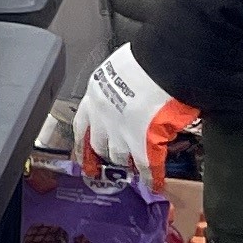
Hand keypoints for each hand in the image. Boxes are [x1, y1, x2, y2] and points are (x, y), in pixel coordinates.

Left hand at [72, 43, 198, 195]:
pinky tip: (153, 183)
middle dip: (102, 154)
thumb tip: (126, 89)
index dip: (82, 140)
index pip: (83, 124)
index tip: (80, 152)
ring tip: (127, 169)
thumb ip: (118, 85)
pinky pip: (145, 164)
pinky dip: (149, 175)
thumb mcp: (120, 69)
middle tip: (103, 163)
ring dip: (123, 162)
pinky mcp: (143, 142)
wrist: (162, 64)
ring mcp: (122, 131)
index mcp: (96, 95)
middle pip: (99, 143)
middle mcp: (103, 116)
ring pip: (118, 155)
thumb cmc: (146, 60)